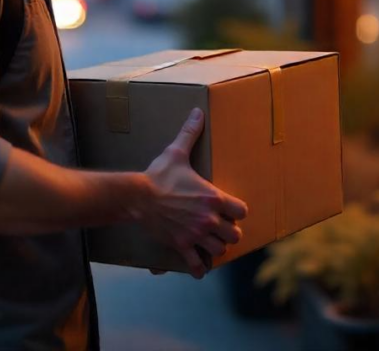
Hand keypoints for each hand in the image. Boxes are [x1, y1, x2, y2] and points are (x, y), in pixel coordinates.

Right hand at [137, 108, 248, 278]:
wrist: (136, 196)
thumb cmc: (159, 175)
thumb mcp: (176, 152)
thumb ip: (190, 133)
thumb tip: (197, 112)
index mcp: (212, 197)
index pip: (242, 211)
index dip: (238, 211)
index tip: (230, 208)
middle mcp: (208, 218)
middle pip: (234, 235)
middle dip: (229, 231)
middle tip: (221, 226)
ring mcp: (195, 234)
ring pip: (219, 250)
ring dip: (217, 247)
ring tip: (210, 242)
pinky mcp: (181, 245)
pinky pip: (196, 265)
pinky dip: (199, 267)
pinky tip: (199, 265)